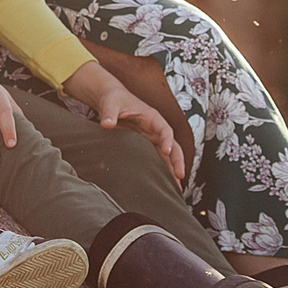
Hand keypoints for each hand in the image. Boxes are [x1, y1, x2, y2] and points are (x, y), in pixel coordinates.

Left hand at [63, 62, 186, 184]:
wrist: (111, 101)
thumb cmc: (113, 100)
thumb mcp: (111, 105)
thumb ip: (110, 114)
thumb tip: (107, 124)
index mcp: (152, 117)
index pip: (164, 129)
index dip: (167, 140)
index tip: (167, 151)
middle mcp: (156, 128)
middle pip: (172, 145)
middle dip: (177, 160)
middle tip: (180, 175)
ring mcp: (153, 137)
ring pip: (168, 155)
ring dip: (173, 169)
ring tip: (177, 188)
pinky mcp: (147, 145)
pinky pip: (159, 158)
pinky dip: (164, 170)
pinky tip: (167, 183)